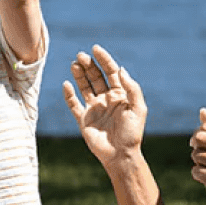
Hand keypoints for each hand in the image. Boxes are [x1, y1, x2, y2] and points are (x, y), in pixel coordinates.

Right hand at [63, 45, 146, 166]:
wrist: (121, 155)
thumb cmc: (132, 133)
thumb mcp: (138, 108)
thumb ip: (132, 88)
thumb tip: (121, 69)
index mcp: (121, 95)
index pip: (111, 72)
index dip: (104, 60)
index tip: (96, 49)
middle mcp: (106, 99)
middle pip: (96, 77)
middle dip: (89, 65)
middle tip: (81, 55)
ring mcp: (94, 109)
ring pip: (84, 87)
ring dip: (79, 75)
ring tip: (74, 64)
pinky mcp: (83, 119)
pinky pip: (74, 104)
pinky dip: (69, 95)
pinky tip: (67, 84)